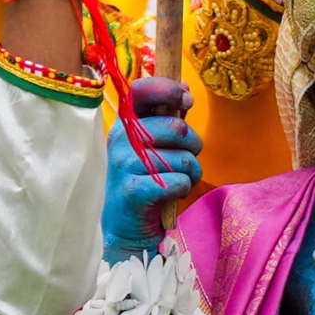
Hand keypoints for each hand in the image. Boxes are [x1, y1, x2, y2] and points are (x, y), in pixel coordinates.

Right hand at [104, 76, 201, 256]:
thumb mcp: (153, 145)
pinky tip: (172, 193)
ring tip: (179, 179)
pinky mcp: (134, 190)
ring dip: (192, 171)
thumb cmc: (146, 179)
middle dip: (193, 145)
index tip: (187, 101)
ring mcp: (124, 165)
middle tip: (186, 158)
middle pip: (176, 128)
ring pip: (183, 157)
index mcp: (125, 124)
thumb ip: (168, 116)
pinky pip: (179, 181)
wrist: (125, 227)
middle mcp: (120, 140)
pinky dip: (184, 188)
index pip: (140, 90)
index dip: (168, 89)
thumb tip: (184, 87)